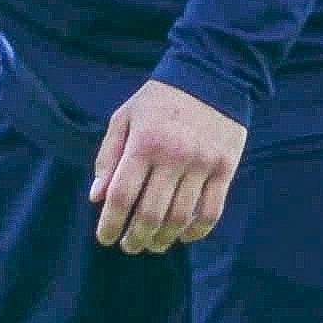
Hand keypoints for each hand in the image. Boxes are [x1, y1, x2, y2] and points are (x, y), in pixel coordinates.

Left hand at [91, 81, 247, 254]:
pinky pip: (211, 211)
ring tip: (152, 245)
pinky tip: (182, 236)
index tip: (104, 238)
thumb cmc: (159, 100)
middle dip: (135, 237)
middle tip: (129, 247)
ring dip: (163, 239)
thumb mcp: (125, 118)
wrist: (212, 75)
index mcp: (144, 143)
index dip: (110, 223)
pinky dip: (196, 231)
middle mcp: (173, 156)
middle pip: (150, 213)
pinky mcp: (226, 168)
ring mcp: (202, 164)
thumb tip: (97, 197)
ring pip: (180, 217)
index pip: (121, 195)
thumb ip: (108, 157)